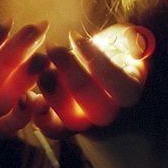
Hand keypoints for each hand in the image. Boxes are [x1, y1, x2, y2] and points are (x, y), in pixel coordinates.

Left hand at [33, 24, 154, 137]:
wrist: (98, 71)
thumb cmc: (113, 52)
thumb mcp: (126, 40)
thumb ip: (132, 41)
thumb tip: (136, 45)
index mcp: (130, 92)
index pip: (120, 86)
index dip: (96, 62)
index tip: (74, 36)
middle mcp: (111, 113)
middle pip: (96, 106)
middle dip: (71, 74)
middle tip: (53, 47)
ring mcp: (88, 122)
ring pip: (72, 121)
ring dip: (53, 93)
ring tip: (42, 67)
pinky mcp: (65, 126)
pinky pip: (53, 130)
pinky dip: (39, 115)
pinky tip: (30, 93)